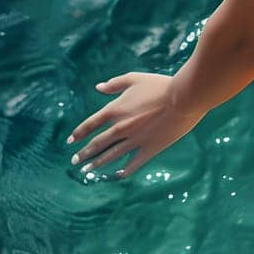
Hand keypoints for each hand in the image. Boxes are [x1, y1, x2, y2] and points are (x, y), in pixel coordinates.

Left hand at [66, 72, 204, 179]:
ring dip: (97, 164)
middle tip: (75, 161)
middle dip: (84, 153)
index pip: (91, 124)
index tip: (70, 141)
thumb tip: (98, 87)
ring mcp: (135, 141)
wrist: (183, 98)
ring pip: (110, 156)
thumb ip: (115, 84)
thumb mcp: (135, 79)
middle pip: (97, 144)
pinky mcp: (149, 149)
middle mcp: (121, 128)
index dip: (79, 133)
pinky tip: (118, 174)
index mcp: (116, 109)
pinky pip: (133, 164)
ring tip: (87, 171)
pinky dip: (124, 170)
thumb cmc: (159, 85)